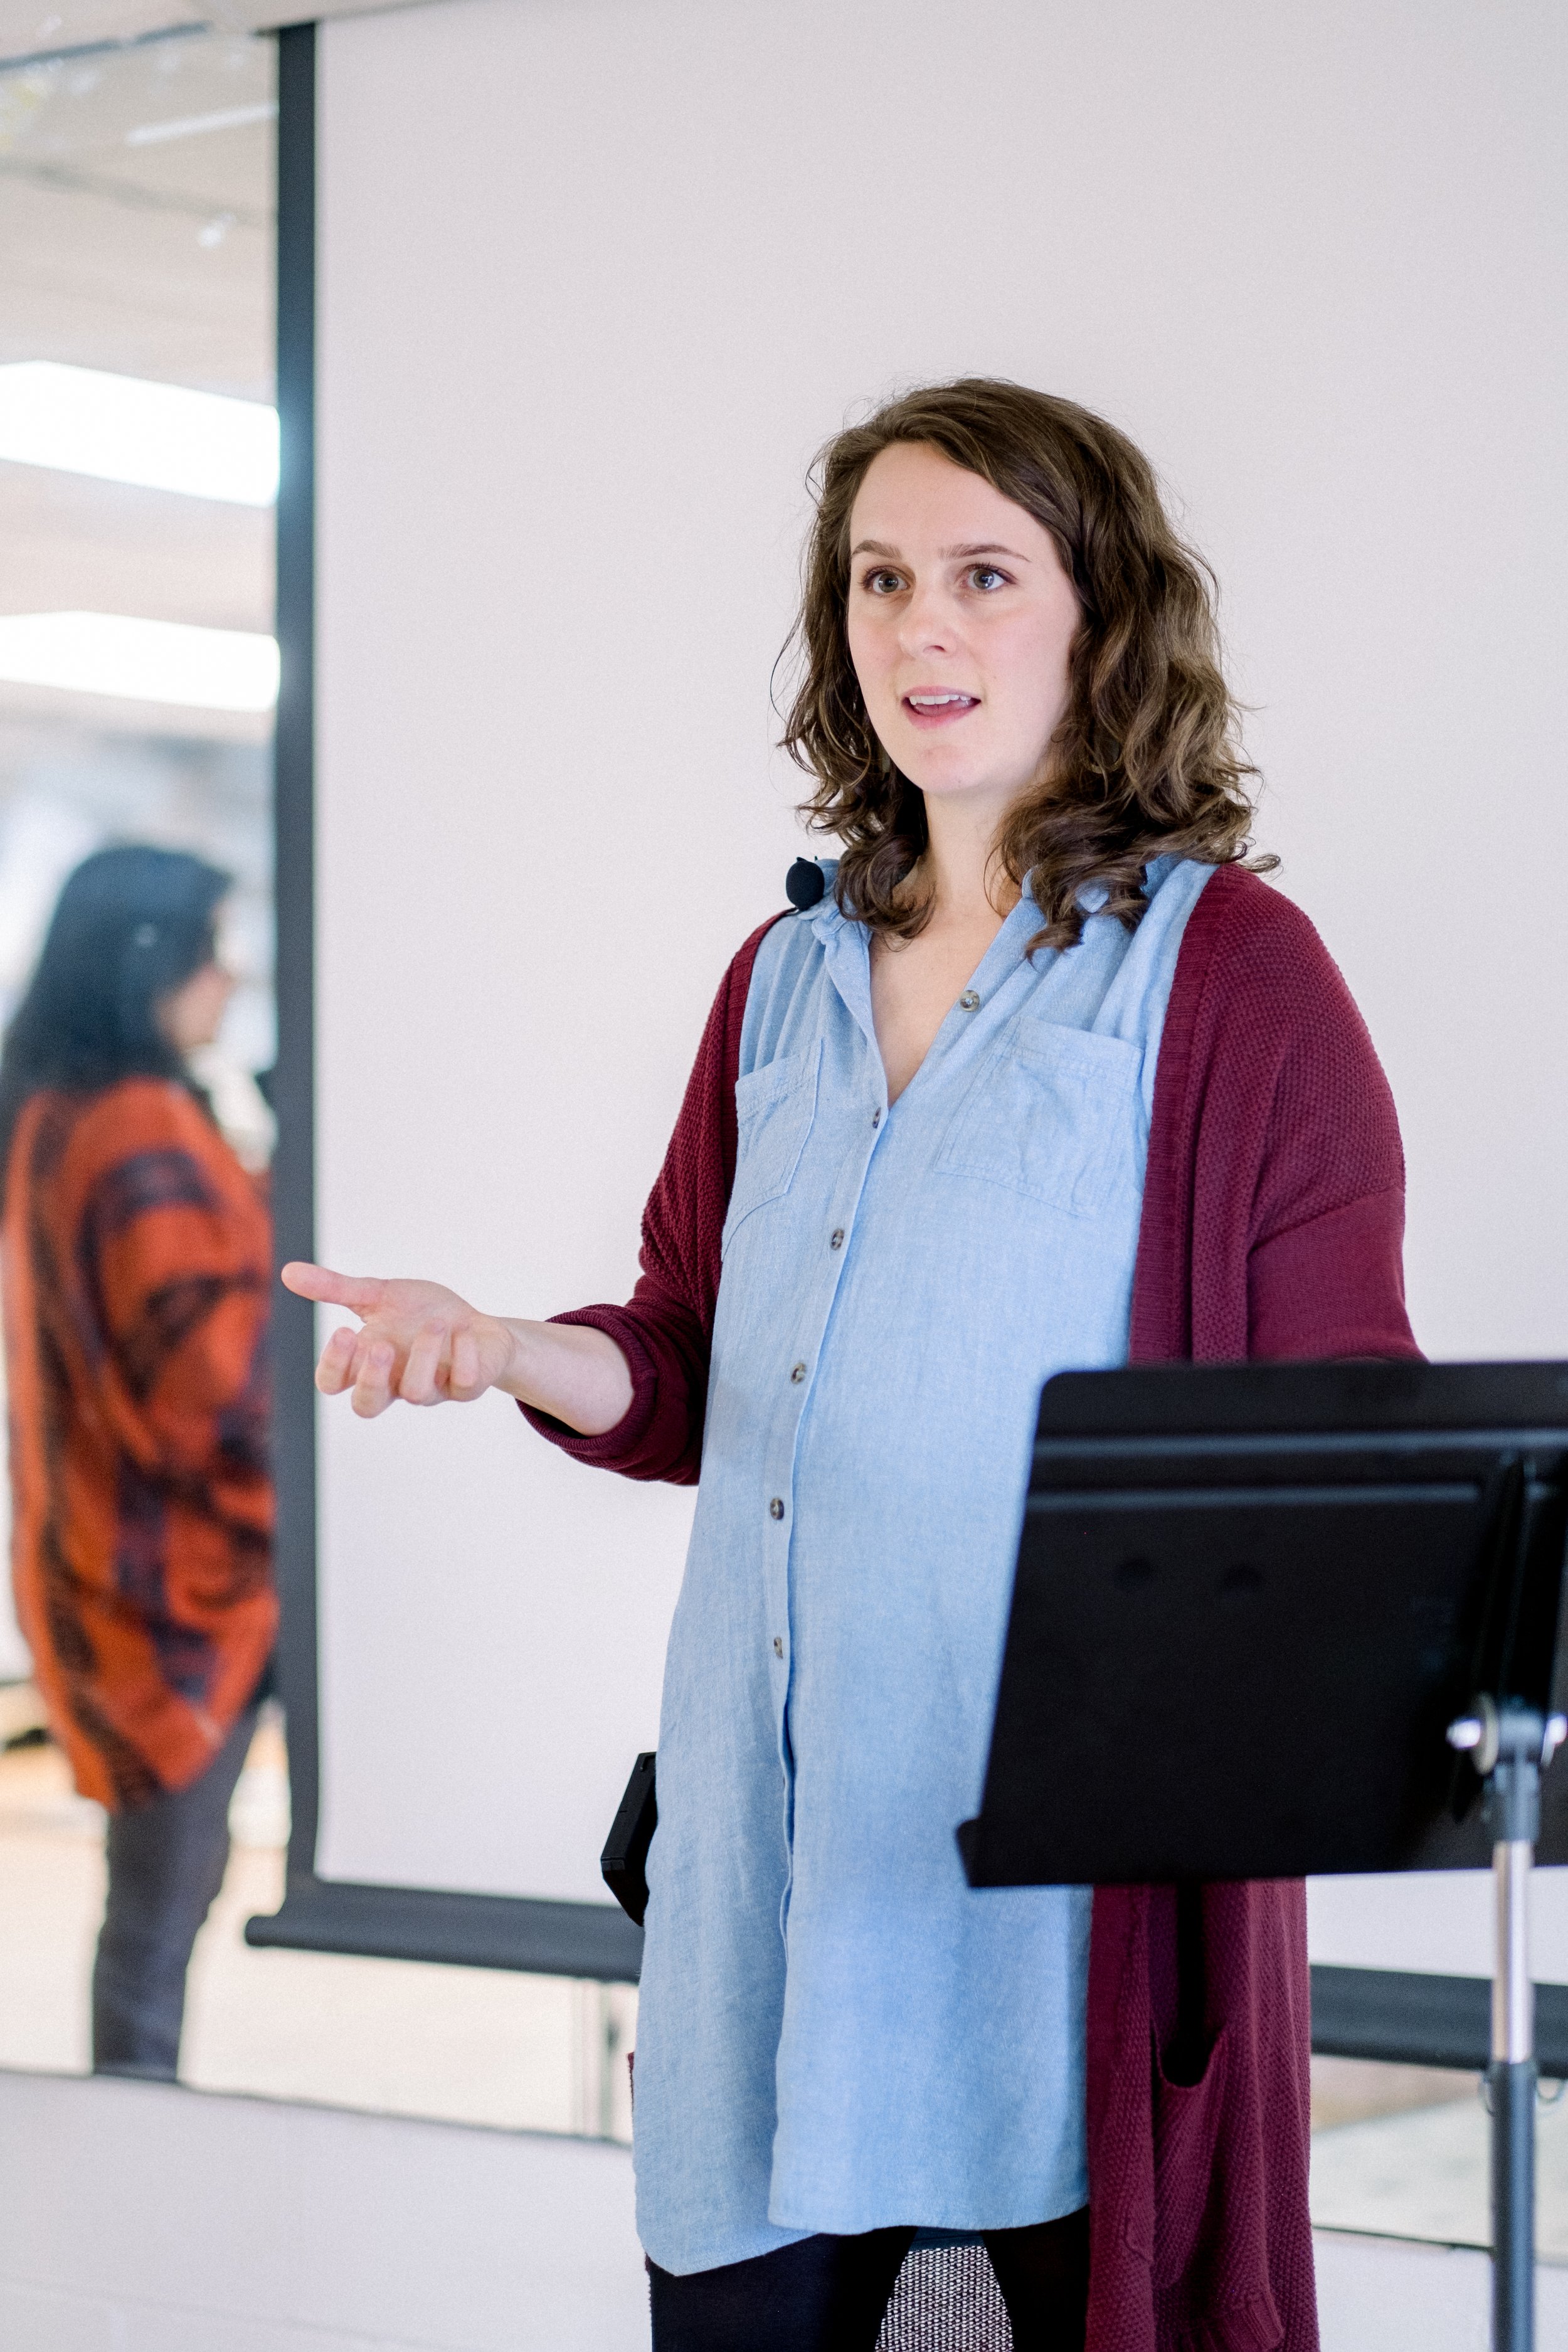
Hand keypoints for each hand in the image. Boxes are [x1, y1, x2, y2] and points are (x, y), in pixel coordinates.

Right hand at [279, 1261, 634, 1432]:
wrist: (479, 1326)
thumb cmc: (422, 1314)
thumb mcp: (379, 1295)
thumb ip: (337, 1288)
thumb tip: (287, 1272)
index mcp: (367, 1363)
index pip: (334, 1383)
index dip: (334, 1366)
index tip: (345, 1332)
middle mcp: (395, 1383)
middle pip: (367, 1406)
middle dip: (371, 1378)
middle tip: (380, 1345)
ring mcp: (432, 1389)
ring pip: (417, 1394)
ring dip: (423, 1356)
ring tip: (435, 1324)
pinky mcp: (466, 1387)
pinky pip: (463, 1385)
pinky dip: (463, 1355)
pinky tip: (464, 1330)